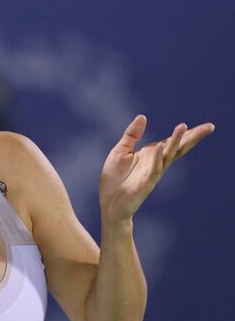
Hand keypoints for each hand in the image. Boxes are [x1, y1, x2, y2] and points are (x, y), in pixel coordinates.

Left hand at [99, 115, 214, 221]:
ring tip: (183, 127)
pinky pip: (153, 170)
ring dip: (175, 142)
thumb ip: (132, 135)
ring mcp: (152, 173)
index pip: (172, 142)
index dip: (187, 133)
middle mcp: (155, 163)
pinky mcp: (144, 184)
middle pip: (177, 148)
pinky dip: (156, 158)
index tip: (205, 126)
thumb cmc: (115, 179)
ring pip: (167, 156)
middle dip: (192, 137)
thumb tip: (143, 116)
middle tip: (210, 127)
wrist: (109, 204)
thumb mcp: (121, 151)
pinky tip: (159, 147)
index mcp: (151, 155)